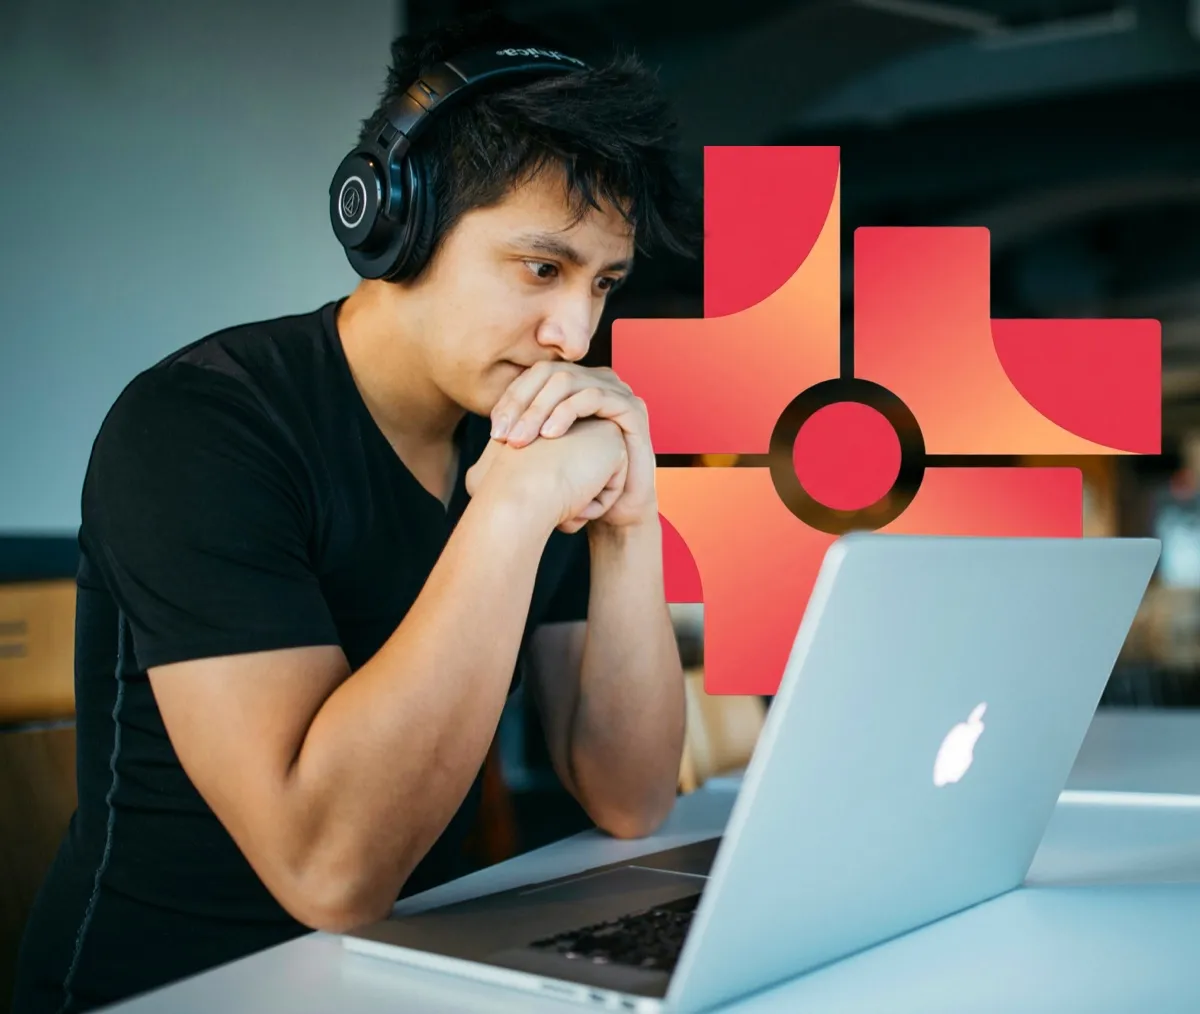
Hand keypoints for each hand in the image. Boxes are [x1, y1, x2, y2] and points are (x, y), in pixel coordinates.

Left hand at [490, 362, 655, 528]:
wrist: (617, 510)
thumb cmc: (580, 483)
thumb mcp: (545, 454)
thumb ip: (524, 432)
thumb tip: (492, 426)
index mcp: (576, 386)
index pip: (534, 376)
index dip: (511, 398)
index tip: (494, 431)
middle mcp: (596, 381)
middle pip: (548, 373)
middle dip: (521, 403)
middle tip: (503, 436)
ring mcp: (616, 391)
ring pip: (568, 381)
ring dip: (538, 409)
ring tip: (521, 440)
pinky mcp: (632, 407)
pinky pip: (594, 397)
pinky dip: (567, 412)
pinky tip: (550, 435)